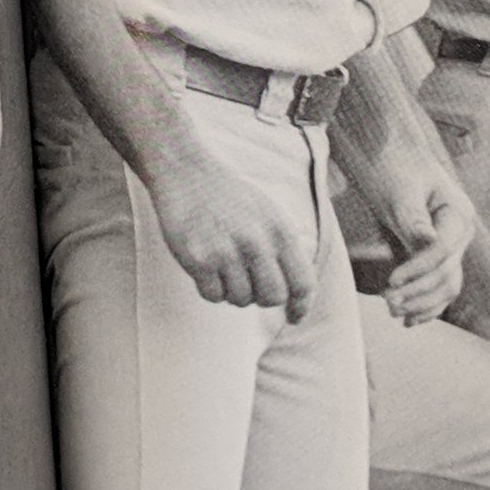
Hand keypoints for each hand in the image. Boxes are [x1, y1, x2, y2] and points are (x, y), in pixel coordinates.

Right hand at [150, 154, 315, 319]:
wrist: (186, 172)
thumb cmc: (229, 195)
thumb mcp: (269, 212)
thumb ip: (284, 247)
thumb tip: (296, 292)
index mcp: (280, 230)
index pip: (303, 283)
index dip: (301, 306)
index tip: (294, 317)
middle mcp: (257, 243)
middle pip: (272, 298)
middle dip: (261, 298)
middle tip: (249, 284)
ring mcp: (227, 252)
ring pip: (241, 300)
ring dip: (232, 291)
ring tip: (223, 266)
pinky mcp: (199, 260)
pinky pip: (213, 296)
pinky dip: (210, 289)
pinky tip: (206, 268)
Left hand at [373, 171, 472, 325]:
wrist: (392, 153)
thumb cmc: (395, 166)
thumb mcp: (401, 190)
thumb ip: (414, 219)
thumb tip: (428, 244)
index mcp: (458, 213)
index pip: (444, 251)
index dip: (418, 269)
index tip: (391, 281)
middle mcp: (461, 232)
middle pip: (448, 272)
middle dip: (419, 292)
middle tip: (388, 303)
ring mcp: (452, 244)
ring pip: (447, 285)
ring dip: (422, 303)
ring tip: (393, 311)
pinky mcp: (437, 254)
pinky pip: (440, 285)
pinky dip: (427, 304)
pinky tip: (408, 320)